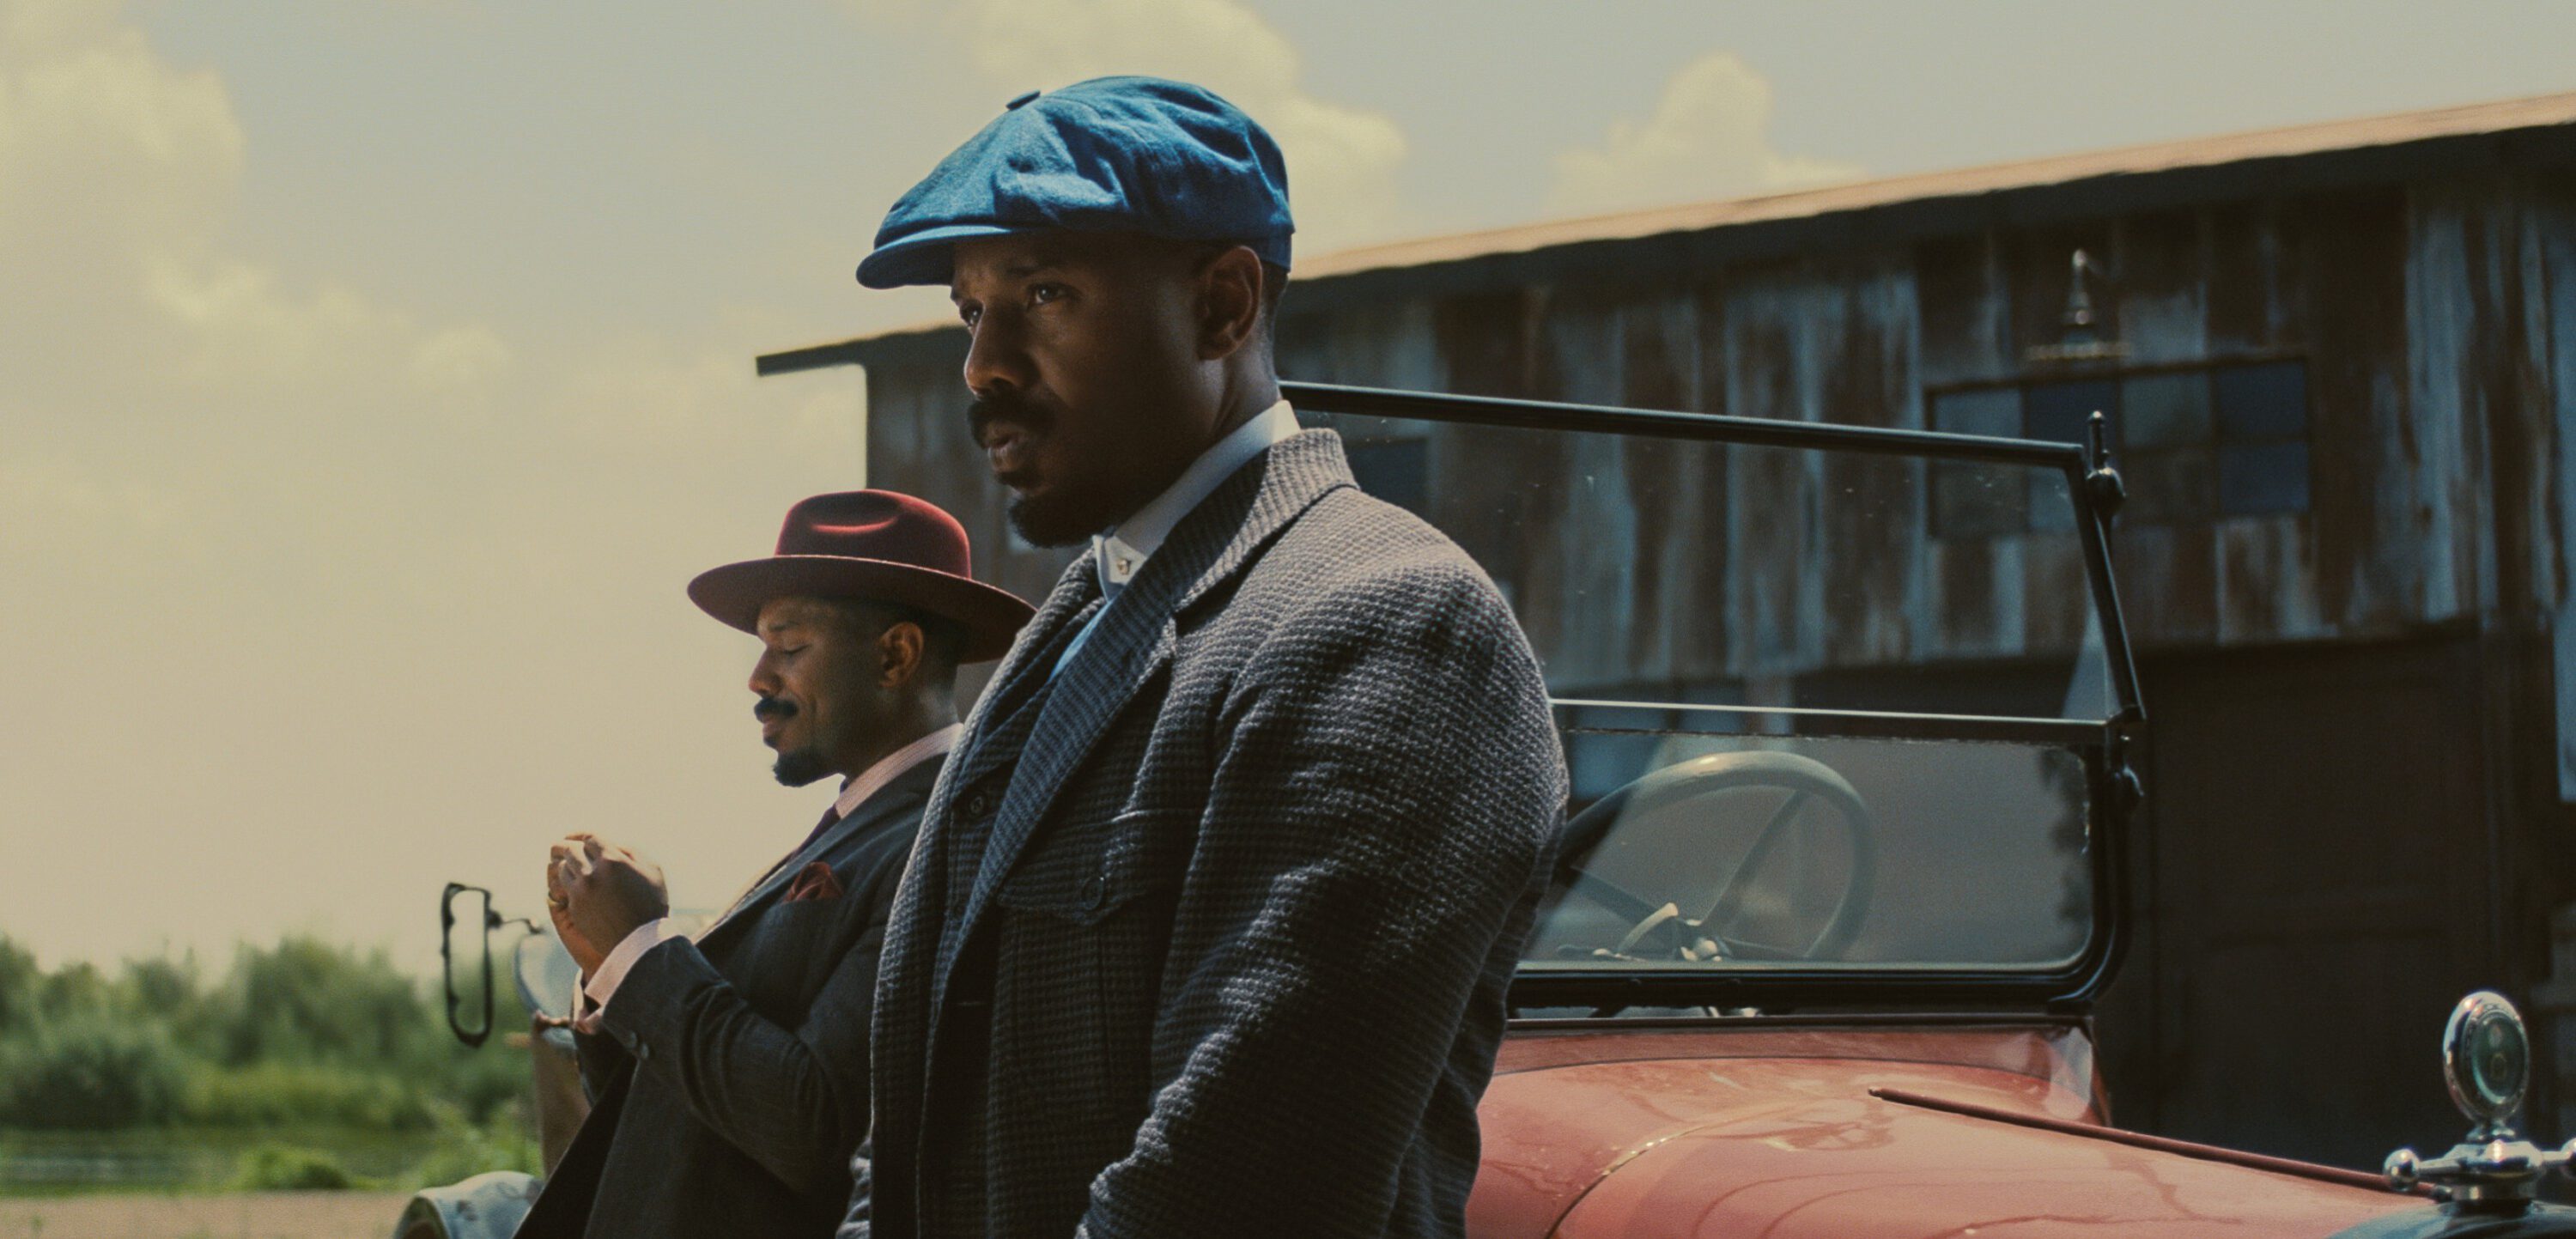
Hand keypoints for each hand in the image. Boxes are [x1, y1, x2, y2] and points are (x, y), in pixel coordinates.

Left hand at [547, 833, 669, 976]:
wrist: (640, 941)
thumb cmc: (651, 904)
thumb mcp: (652, 872)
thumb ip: (631, 853)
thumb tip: (613, 845)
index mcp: (613, 860)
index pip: (589, 838)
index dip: (581, 834)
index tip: (576, 836)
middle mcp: (592, 872)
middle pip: (570, 850)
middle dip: (563, 845)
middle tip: (559, 845)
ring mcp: (581, 891)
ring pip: (562, 868)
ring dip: (563, 863)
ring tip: (562, 863)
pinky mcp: (574, 907)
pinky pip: (563, 888)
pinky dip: (565, 881)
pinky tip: (569, 881)